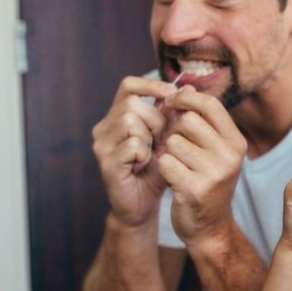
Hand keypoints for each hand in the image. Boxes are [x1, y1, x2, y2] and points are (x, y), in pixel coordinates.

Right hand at [91, 76, 177, 226]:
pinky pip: (132, 144)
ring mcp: (102, 145)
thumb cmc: (156, 170)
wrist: (144, 205)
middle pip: (132, 103)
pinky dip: (144, 154)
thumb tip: (189, 88)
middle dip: (155, 119)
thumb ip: (174, 115)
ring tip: (151, 153)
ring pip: (130, 120)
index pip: (128, 86)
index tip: (171, 94)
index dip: (150, 85)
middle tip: (161, 139)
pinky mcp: (105, 162)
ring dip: (149, 137)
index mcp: (117, 117)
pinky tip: (143, 165)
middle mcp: (105, 127)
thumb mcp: (169, 139)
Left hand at [156, 86, 247, 245]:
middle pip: (188, 120)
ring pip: (173, 141)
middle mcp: (230, 156)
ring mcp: (214, 173)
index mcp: (236, 142)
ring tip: (177, 165)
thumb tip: (183, 85)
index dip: (186, 98)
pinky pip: (165, 162)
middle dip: (174, 130)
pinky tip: (172, 179)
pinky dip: (163, 169)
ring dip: (167, 151)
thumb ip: (202, 120)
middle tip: (175, 146)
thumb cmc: (207, 182)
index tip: (172, 102)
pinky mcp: (194, 189)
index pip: (210, 104)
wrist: (209, 228)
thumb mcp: (214, 150)